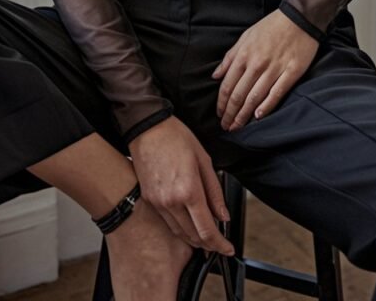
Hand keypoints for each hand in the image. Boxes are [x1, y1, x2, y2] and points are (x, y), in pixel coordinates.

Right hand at [127, 115, 234, 256]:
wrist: (147, 128)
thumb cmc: (175, 137)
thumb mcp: (204, 160)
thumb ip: (215, 191)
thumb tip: (223, 215)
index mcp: (188, 190)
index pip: (207, 230)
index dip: (220, 244)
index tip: (228, 248)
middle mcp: (171, 201)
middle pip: (194, 236)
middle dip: (210, 244)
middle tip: (220, 243)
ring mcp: (158, 203)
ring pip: (180, 233)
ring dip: (195, 239)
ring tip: (207, 237)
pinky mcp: (149, 200)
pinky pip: (168, 223)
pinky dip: (181, 229)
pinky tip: (189, 224)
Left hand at [212, 9, 319, 129]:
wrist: (299, 18)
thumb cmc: (270, 27)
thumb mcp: (245, 37)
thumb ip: (230, 57)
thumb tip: (215, 75)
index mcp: (244, 55)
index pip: (227, 85)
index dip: (221, 102)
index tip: (219, 114)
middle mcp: (256, 64)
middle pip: (239, 95)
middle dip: (230, 113)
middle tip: (226, 127)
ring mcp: (274, 69)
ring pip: (255, 97)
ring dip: (244, 115)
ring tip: (238, 127)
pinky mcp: (291, 72)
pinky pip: (276, 93)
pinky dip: (267, 106)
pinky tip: (259, 117)